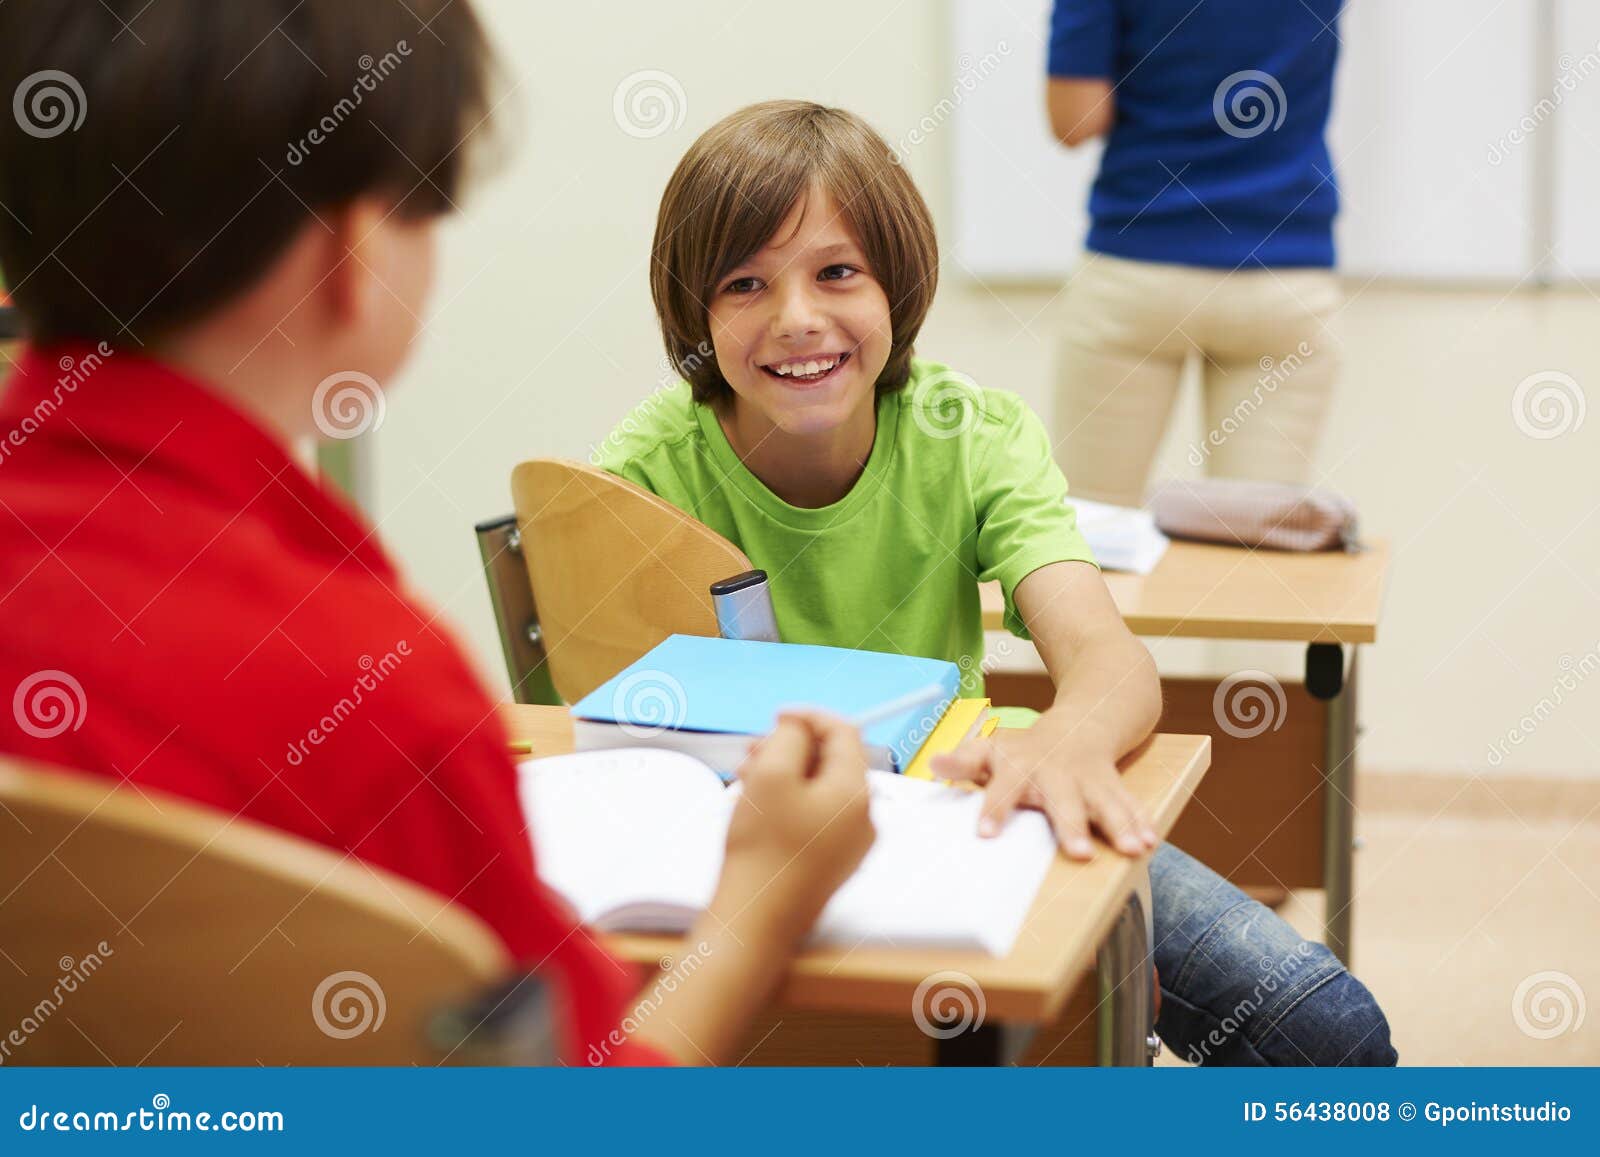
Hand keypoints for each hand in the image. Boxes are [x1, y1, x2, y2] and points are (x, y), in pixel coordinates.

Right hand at [717, 712, 874, 939]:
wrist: (756, 922)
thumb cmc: (763, 848)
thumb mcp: (771, 775)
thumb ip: (790, 738)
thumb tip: (800, 727)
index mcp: (857, 793)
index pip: (844, 733)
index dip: (810, 717)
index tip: (776, 716)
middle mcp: (863, 819)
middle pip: (833, 762)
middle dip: (793, 748)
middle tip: (752, 750)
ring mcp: (850, 845)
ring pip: (820, 789)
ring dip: (786, 774)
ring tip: (746, 778)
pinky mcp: (832, 864)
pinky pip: (816, 817)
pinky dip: (790, 801)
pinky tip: (758, 806)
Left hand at [930, 725, 1156, 859]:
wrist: (1082, 721)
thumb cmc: (1027, 748)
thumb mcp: (993, 750)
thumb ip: (966, 761)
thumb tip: (934, 763)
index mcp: (1021, 767)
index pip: (1004, 789)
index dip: (996, 809)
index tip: (987, 834)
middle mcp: (1057, 773)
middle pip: (1064, 801)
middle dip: (1073, 826)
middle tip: (1079, 854)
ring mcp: (1090, 780)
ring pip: (1106, 803)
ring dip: (1120, 825)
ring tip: (1133, 849)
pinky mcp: (1115, 786)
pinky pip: (1131, 804)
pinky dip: (1142, 821)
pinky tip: (1151, 841)